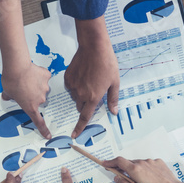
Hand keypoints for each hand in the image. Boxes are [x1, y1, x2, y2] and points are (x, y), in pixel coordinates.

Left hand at [1, 59, 51, 137]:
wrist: (16, 67)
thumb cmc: (11, 81)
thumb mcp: (7, 92)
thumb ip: (9, 97)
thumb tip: (7, 96)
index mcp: (30, 106)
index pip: (39, 122)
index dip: (44, 130)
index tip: (48, 135)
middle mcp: (40, 99)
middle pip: (40, 100)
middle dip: (34, 95)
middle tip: (25, 88)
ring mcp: (45, 87)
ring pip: (43, 88)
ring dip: (37, 85)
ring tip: (28, 78)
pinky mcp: (47, 76)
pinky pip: (45, 76)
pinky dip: (40, 75)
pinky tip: (33, 71)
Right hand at [68, 19, 119, 136]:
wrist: (94, 47)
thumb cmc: (107, 63)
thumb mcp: (115, 82)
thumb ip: (112, 99)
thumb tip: (114, 112)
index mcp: (93, 97)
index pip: (85, 117)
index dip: (79, 128)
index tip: (74, 135)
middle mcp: (81, 94)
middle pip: (81, 107)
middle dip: (86, 104)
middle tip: (94, 91)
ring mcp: (73, 86)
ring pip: (75, 96)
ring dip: (81, 93)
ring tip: (90, 79)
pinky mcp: (67, 78)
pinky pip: (70, 86)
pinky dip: (75, 84)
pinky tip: (83, 75)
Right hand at [103, 157, 183, 182]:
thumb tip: (116, 179)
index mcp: (136, 171)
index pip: (119, 161)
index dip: (110, 162)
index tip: (105, 164)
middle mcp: (143, 163)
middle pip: (128, 163)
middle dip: (122, 168)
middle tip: (121, 177)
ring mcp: (151, 162)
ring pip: (138, 163)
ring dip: (134, 170)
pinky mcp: (158, 162)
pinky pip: (147, 164)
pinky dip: (144, 169)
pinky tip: (149, 179)